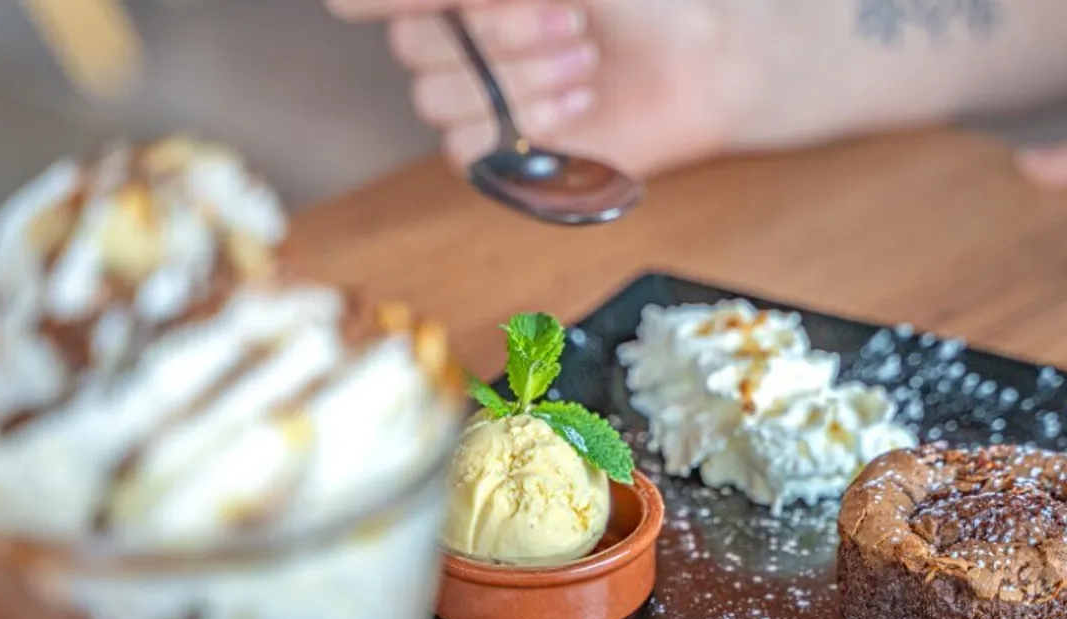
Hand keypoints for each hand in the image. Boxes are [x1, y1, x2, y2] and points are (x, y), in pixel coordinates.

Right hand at [325, 0, 760, 177]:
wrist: (698, 58)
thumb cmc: (632, 0)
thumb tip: (368, 0)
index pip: (370, 1)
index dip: (399, 3)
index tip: (450, 2)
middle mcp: (448, 39)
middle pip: (411, 45)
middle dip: (498, 33)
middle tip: (570, 23)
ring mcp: (469, 97)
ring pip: (438, 98)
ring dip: (521, 77)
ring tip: (586, 61)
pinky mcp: (495, 155)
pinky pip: (466, 148)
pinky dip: (527, 125)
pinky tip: (576, 106)